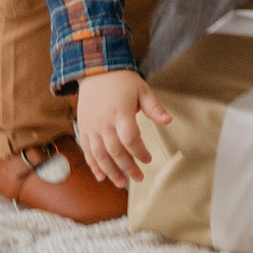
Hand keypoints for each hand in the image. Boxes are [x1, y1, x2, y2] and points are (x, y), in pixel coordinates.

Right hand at [75, 69, 172, 186]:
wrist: (95, 69)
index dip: (139, 152)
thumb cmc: (122, 80)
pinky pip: (87, 150)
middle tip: (138, 178)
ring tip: (121, 183)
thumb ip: (154, 107)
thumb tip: (168, 121)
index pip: (130, 139)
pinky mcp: (83, 128)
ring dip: (110, 171)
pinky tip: (100, 176)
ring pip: (100, 154)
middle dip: (127, 167)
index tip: (148, 159)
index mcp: (121, 113)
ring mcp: (91, 126)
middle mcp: (104, 122)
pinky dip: (93, 165)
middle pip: (115, 151)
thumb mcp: (142, 89)